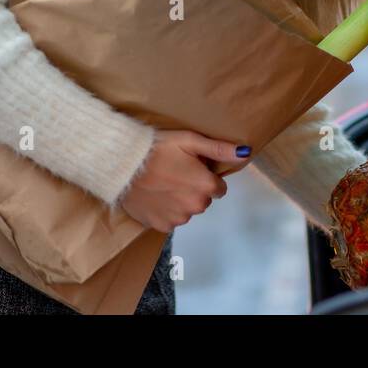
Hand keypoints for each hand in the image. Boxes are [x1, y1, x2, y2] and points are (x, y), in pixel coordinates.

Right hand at [119, 129, 252, 232]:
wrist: (121, 164)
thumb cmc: (157, 148)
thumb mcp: (190, 141)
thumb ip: (219, 149)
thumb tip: (245, 153)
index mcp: (206, 186)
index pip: (218, 188)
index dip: (206, 177)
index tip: (191, 168)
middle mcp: (196, 206)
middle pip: (203, 200)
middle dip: (193, 189)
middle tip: (175, 173)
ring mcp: (178, 218)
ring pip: (187, 210)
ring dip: (179, 201)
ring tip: (162, 183)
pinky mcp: (161, 226)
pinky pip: (170, 220)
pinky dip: (165, 211)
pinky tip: (154, 196)